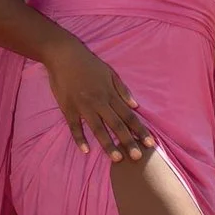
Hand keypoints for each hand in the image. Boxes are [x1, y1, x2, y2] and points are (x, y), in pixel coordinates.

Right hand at [44, 36, 150, 160]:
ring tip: (117, 159)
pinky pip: (75, 127)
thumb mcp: (109, 73)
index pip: (129, 115)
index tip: (150, 143)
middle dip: (128, 141)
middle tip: (137, 157)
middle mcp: (99, 102)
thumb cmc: (88, 64)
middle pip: (117, 125)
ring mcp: (83, 106)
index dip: (140, 130)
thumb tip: (135, 105)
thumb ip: (122, 90)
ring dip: (108, 144)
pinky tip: (86, 151)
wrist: (64, 56)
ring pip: (98, 129)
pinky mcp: (68, 108)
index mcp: (110, 94)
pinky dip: (80, 138)